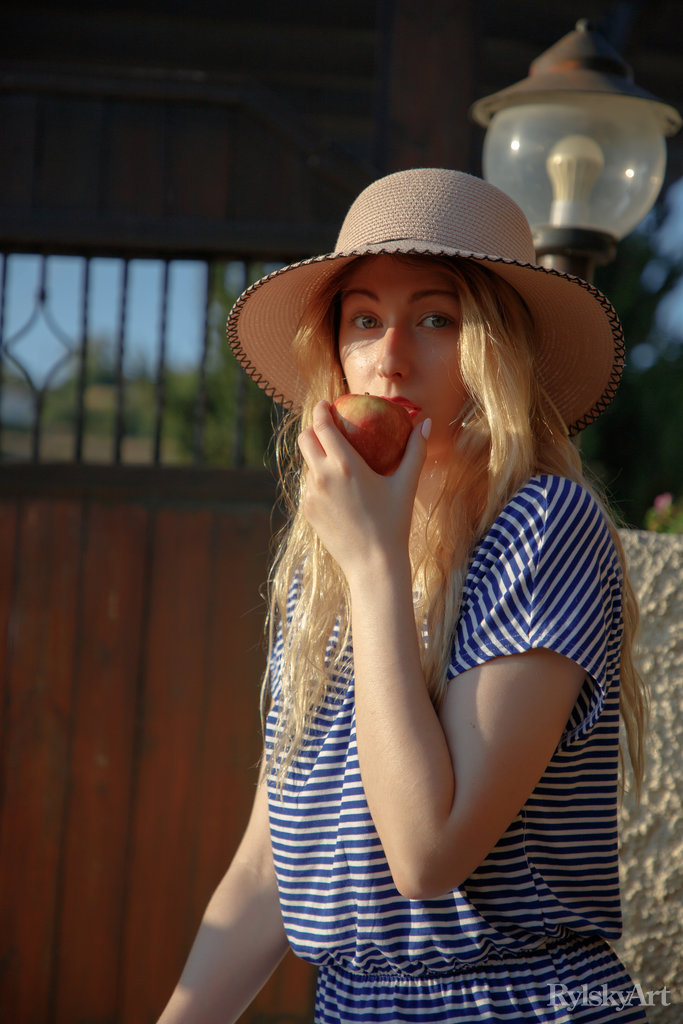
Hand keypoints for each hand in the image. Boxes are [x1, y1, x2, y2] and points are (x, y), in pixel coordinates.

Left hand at [297, 401, 429, 580]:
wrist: (373, 565)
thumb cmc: (394, 523)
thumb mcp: (406, 485)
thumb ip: (415, 450)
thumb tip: (426, 422)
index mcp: (344, 464)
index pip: (322, 424)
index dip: (320, 410)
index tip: (326, 404)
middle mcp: (322, 476)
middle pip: (304, 439)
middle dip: (312, 428)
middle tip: (327, 426)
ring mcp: (311, 495)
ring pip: (306, 464)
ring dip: (316, 455)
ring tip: (334, 457)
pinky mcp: (308, 511)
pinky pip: (309, 487)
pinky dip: (319, 480)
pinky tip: (336, 487)